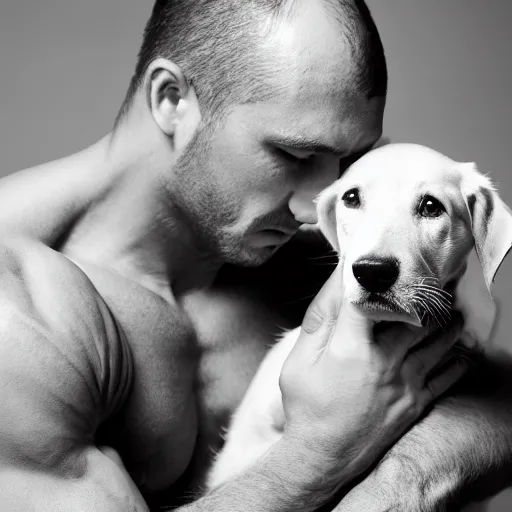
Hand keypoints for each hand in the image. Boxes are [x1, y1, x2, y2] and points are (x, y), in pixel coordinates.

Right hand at [279, 266, 466, 487]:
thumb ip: (319, 321)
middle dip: (422, 294)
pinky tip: (456, 348)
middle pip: (415, 315)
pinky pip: (447, 374)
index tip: (372, 266)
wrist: (324, 455)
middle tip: (427, 280)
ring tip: (447, 308)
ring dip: (444, 320)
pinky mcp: (416, 402)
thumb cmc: (308, 406)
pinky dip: (455, 357)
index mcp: (352, 348)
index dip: (370, 276)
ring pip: (437, 341)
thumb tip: (335, 289)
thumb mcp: (300, 360)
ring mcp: (405, 382)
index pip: (368, 298)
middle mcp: (385, 361)